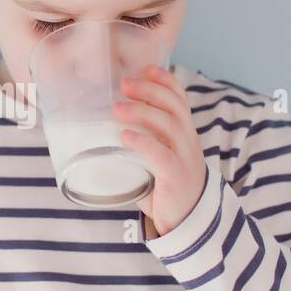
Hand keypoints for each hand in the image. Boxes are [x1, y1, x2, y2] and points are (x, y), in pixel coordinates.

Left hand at [113, 63, 207, 236]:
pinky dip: (143, 142)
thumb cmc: (166, 189)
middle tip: (124, 84)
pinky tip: (125, 136)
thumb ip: (139, 146)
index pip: (181, 100)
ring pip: (168, 125)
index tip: (146, 69)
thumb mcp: (156, 161)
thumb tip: (101, 133)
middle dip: (149, 90)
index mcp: (185, 135)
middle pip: (174, 106)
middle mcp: (188, 142)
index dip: (166, 81)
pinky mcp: (176, 177)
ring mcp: (185, 159)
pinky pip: (161, 155)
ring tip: (117, 108)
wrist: (188, 222)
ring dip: (142, 112)